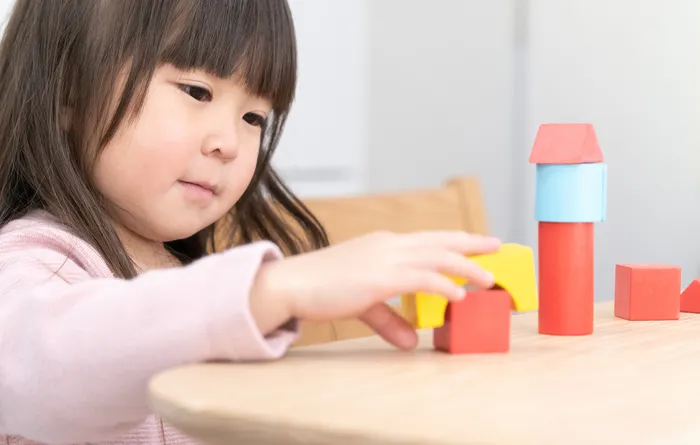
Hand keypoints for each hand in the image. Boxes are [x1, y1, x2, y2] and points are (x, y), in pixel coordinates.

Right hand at [251, 230, 500, 349]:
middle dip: (471, 243)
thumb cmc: (322, 288)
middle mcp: (389, 245)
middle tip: (497, 245)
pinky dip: (443, 284)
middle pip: (440, 240)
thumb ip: (390, 320)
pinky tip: (459, 294)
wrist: (293, 284)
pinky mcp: (380, 277)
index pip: (428, 239)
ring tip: (489, 279)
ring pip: (437, 256)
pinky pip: (421, 277)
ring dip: (466, 266)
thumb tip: (411, 342)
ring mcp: (385, 258)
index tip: (476, 242)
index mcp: (384, 244)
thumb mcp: (363, 303)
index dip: (454, 240)